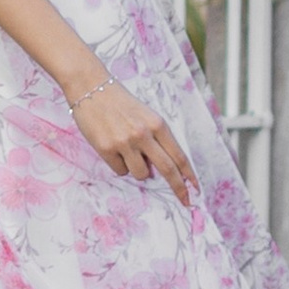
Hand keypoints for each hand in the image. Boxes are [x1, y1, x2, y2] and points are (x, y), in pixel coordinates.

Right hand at [68, 74, 196, 203]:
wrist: (90, 87)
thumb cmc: (120, 102)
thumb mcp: (145, 115)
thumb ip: (156, 139)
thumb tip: (159, 170)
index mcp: (157, 124)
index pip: (178, 155)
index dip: (189, 175)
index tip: (197, 190)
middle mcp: (143, 134)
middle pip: (167, 169)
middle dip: (178, 188)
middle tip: (185, 201)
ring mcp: (125, 142)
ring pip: (141, 174)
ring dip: (137, 170)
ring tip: (126, 151)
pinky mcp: (106, 148)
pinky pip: (120, 170)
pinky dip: (118, 164)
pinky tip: (112, 147)